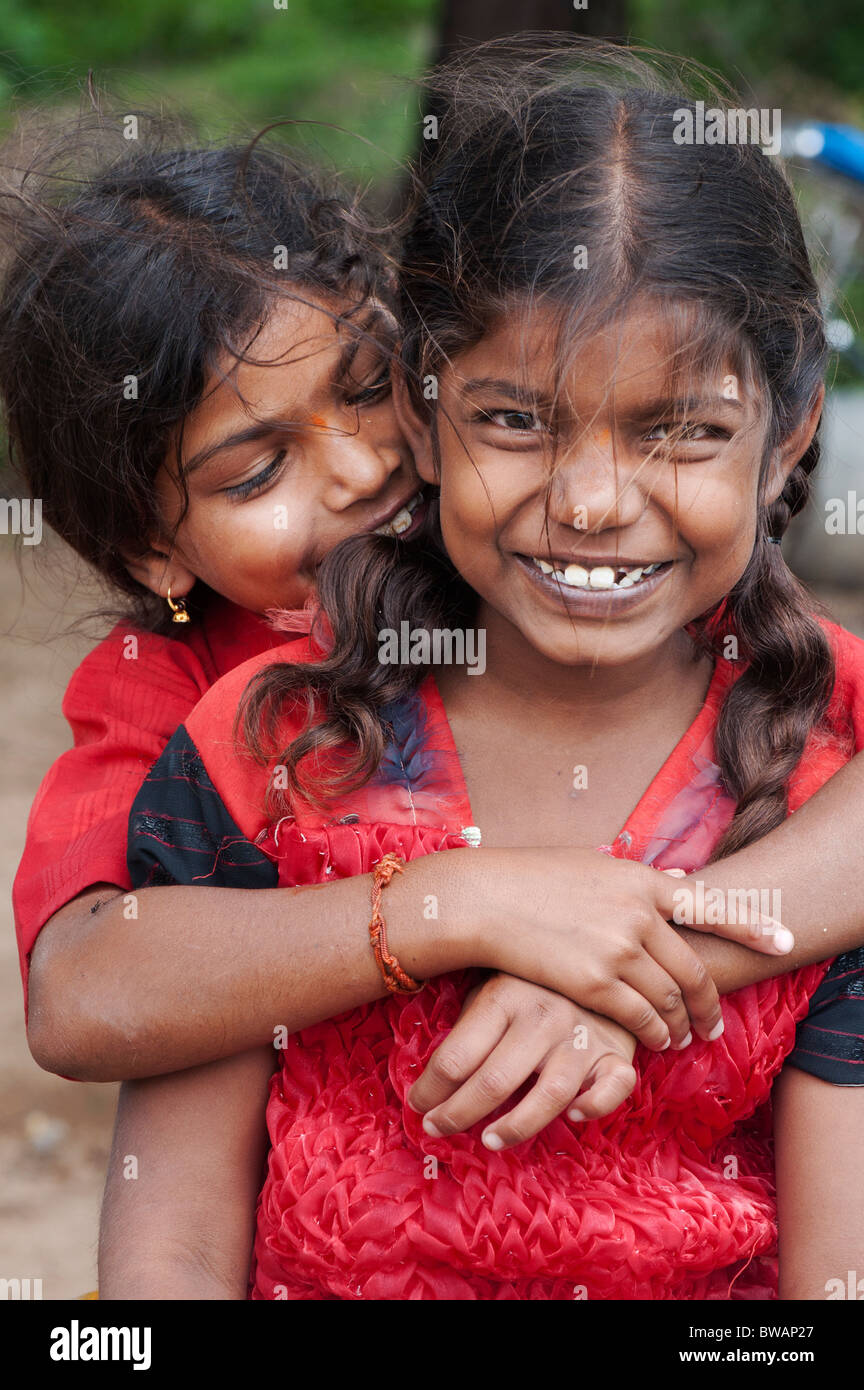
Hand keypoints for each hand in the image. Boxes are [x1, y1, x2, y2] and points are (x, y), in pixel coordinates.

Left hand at [408, 973, 637, 1149]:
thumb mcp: (494, 986)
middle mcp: (542, 1017)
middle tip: (436, 1129)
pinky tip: (575, 1116)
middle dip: (457, 1114)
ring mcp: (582, 1035)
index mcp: (504, 997)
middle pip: (493, 1081)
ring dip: (517, 1125)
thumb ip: (471, 1025)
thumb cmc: (532, 980)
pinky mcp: (617, 1051)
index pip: (456, 1057)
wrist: (596, 954)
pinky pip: (615, 1085)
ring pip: (550, 1093)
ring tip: (490, 1140)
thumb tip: (432, 1078)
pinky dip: (597, 1104)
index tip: (417, 1106)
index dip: (429, 1089)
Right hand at [469, 847, 791, 1049]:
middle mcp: (638, 913)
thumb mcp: (590, 865)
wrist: (483, 899)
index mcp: (641, 879)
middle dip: (707, 1004)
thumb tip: (682, 884)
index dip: (752, 926)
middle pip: (692, 969)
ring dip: (680, 1025)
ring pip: (669, 999)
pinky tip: (654, 1044)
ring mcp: (618, 948)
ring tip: (680, 1040)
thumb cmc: (529, 879)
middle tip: (712, 1025)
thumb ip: (636, 882)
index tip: (781, 942)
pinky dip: (653, 1035)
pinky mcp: (595, 981)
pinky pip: (641, 1017)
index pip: (711, 905)